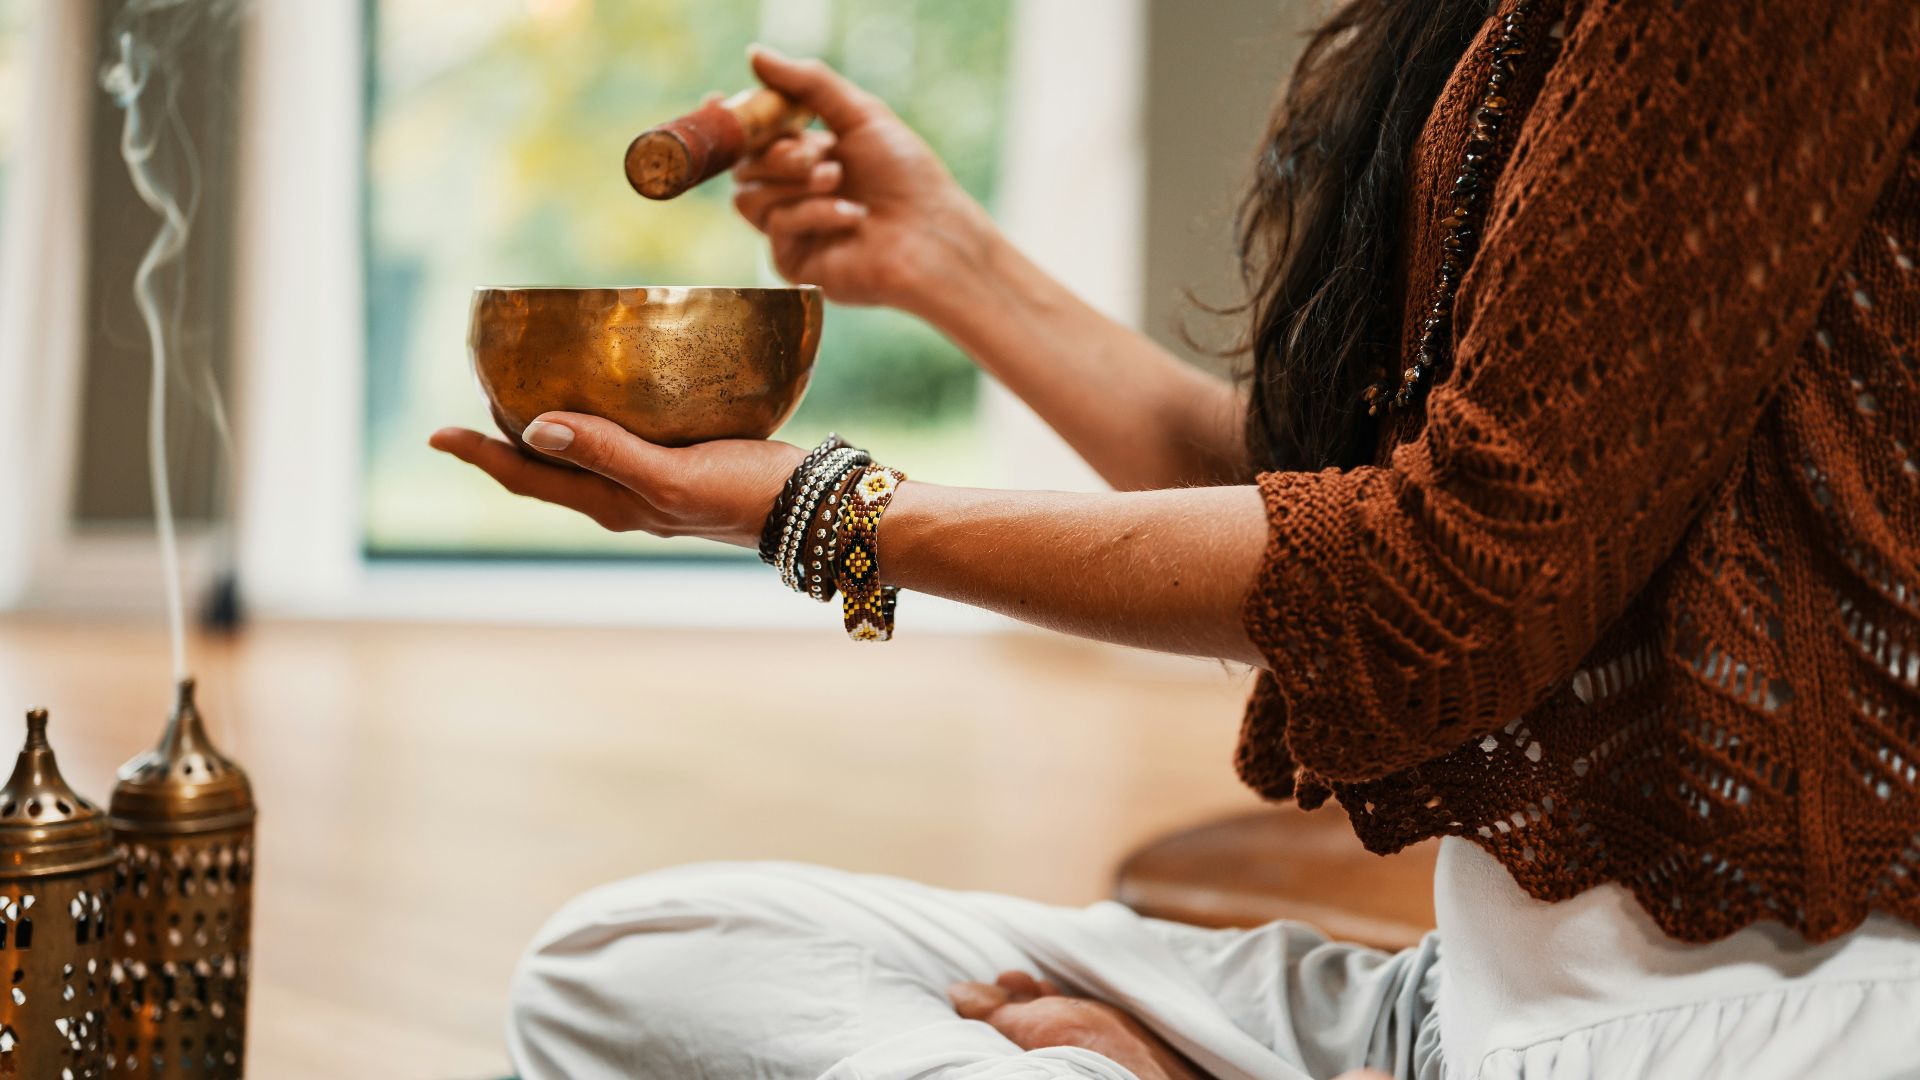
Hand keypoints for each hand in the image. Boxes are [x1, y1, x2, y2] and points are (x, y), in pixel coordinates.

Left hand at [428, 414, 803, 549]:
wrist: (817, 508)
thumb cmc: (747, 494)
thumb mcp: (672, 476)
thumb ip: (608, 451)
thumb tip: (535, 427)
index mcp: (612, 503)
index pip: (526, 478)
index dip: (479, 454)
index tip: (437, 432)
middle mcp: (623, 497)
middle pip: (545, 469)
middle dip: (504, 439)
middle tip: (474, 396)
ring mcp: (652, 484)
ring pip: (581, 455)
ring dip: (547, 428)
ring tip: (525, 389)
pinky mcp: (683, 464)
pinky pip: (620, 439)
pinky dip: (597, 417)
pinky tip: (610, 389)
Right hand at [732, 45, 997, 316]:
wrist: (933, 235)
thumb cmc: (907, 176)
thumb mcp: (860, 115)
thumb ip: (808, 84)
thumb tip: (754, 54)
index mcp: (808, 156)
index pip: (754, 138)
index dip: (734, 120)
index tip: (720, 98)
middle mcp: (795, 193)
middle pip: (744, 165)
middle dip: (778, 153)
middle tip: (820, 153)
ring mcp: (792, 230)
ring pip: (749, 197)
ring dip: (794, 182)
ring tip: (837, 180)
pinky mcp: (794, 262)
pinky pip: (775, 226)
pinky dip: (813, 213)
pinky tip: (852, 216)